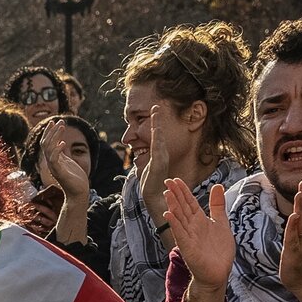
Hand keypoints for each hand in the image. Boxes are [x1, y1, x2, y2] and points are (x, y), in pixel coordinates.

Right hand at [40, 123, 90, 204]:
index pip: (47, 143)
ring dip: (55, 136)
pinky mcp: (59, 172)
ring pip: (48, 148)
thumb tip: (61, 143)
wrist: (78, 193)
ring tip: (62, 127)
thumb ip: (63, 154)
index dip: (49, 132)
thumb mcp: (68, 162)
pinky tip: (63, 143)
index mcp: (53, 160)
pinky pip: (54, 159)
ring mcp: (54, 167)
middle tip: (60, 121)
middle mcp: (51, 163)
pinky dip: (57, 150)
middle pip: (46, 143)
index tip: (54, 121)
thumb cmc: (75, 179)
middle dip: (52, 131)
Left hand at [138, 109, 171, 225]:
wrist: (155, 196)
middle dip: (157, 119)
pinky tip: (156, 128)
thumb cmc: (151, 183)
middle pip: (159, 133)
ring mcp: (161, 158)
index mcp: (159, 153)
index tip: (154, 110)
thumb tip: (140, 152)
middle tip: (155, 105)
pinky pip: (157, 148)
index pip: (157, 135)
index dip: (156, 123)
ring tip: (155, 111)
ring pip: (159, 137)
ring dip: (157, 123)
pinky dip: (157, 137)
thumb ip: (147, 158)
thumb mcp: (147, 166)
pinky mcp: (159, 163)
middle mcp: (162, 153)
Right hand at [164, 178, 233, 301]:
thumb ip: (217, 205)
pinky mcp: (188, 247)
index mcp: (199, 220)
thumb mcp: (221, 223)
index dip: (183, 191)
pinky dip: (174, 224)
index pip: (189, 202)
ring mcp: (189, 237)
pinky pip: (180, 233)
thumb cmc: (218, 251)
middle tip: (167, 181)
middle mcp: (192, 227)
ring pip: (179, 218)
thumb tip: (217, 186)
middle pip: (182, 207)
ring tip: (167, 193)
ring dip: (173, 205)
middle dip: (176, 194)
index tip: (176, 179)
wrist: (218, 273)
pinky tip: (168, 214)